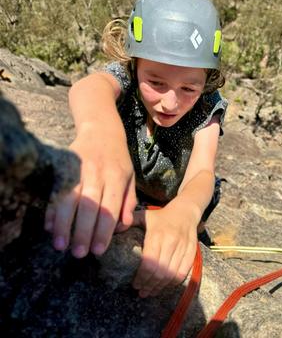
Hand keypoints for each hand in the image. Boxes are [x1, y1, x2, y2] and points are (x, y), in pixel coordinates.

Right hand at [44, 126, 136, 257]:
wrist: (101, 129)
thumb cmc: (118, 160)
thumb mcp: (131, 178)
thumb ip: (129, 202)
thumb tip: (123, 226)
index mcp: (117, 177)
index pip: (111, 208)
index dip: (104, 230)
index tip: (98, 250)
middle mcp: (97, 173)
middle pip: (89, 206)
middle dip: (83, 231)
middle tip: (79, 253)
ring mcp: (78, 169)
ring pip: (69, 199)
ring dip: (63, 224)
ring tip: (61, 245)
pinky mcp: (64, 166)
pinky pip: (55, 190)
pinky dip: (51, 209)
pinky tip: (49, 226)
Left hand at [132, 204, 198, 297]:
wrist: (185, 212)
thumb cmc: (161, 216)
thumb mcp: (144, 215)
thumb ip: (129, 221)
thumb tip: (113, 229)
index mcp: (157, 235)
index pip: (149, 263)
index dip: (142, 277)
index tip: (135, 284)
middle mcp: (171, 242)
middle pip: (160, 272)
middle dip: (149, 285)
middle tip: (141, 291)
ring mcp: (183, 248)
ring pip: (171, 274)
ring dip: (160, 286)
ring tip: (151, 291)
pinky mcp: (191, 252)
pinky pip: (183, 272)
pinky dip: (173, 282)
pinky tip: (165, 286)